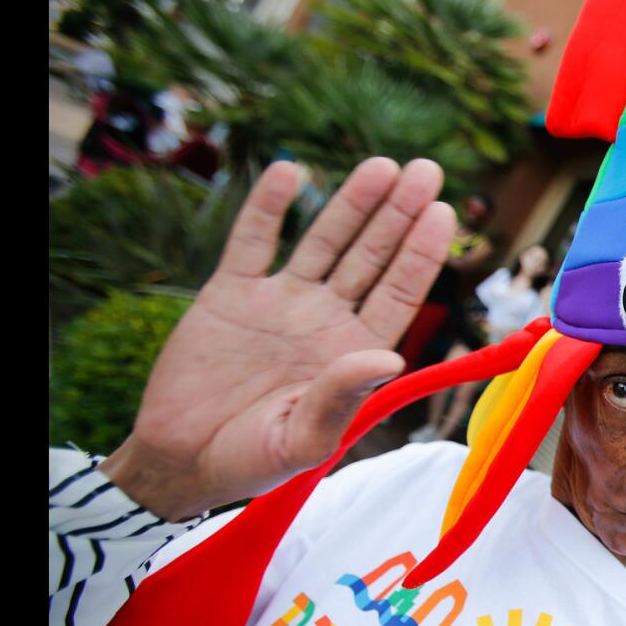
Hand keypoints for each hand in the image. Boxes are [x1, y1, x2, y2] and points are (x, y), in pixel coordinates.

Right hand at [99, 157, 455, 520]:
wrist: (181, 459)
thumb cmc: (253, 459)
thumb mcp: (304, 439)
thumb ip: (344, 396)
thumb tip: (389, 357)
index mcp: (354, 353)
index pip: (398, 294)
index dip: (420, 254)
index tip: (444, 213)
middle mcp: (325, 319)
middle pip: (371, 257)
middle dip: (398, 214)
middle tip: (426, 170)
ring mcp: (280, 302)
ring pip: (323, 241)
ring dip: (350, 203)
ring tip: (381, 165)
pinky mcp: (230, 294)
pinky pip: (253, 242)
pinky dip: (269, 208)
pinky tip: (290, 172)